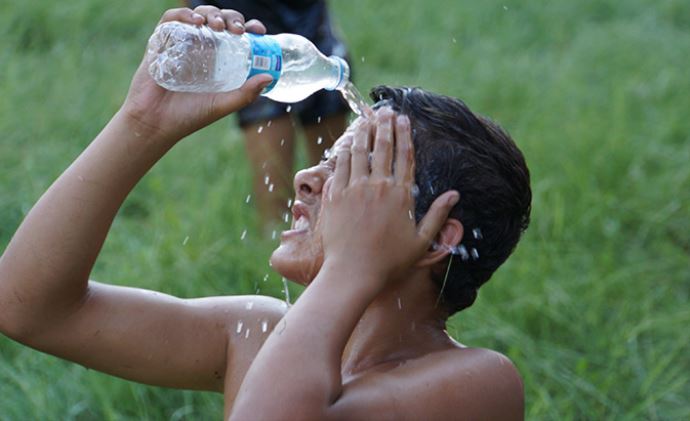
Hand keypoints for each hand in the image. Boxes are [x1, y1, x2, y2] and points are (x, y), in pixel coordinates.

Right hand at [120, 7, 272, 141]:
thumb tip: (269, 78)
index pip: (236, 35)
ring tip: (219, 26)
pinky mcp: (160, 42)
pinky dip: (184, 14)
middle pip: (220, 20)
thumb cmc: (189, 116)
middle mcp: (202, 48)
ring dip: (212, 14)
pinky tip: (196, 21)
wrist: (157, 123)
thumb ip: (245, 94)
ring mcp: (181, 43)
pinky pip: (170, 19)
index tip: (258, 30)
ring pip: (199, 15)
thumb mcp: (223, 104)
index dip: (248, 27)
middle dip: (232, 18)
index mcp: (218, 60)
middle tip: (237, 30)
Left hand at [319, 108, 458, 283]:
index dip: (405, 135)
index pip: (405, 156)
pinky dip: (345, 151)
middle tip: (385, 111)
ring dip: (364, 133)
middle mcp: (378, 186)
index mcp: (401, 195)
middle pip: (383, 147)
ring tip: (366, 120)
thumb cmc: (390, 262)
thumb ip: (437, 215)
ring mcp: (355, 189)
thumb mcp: (422, 242)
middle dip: (385, 126)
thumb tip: (454, 195)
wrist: (353, 273)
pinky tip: (347, 143)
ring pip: (360, 152)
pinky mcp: (335, 196)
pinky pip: (340, 166)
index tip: (404, 120)